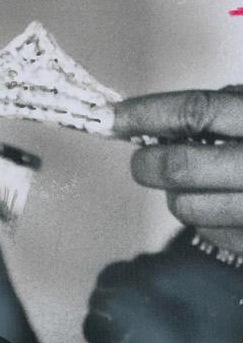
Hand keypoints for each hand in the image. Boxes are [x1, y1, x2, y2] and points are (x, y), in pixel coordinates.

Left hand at [116, 86, 242, 257]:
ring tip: (191, 183)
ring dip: (176, 194)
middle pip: (179, 166)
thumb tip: (160, 123)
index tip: (112, 118)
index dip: (146, 115)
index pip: (195, 112)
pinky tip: (218, 204)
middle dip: (148, 163)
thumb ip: (228, 110)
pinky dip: (202, 216)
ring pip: (185, 206)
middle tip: (141, 160)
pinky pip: (207, 232)